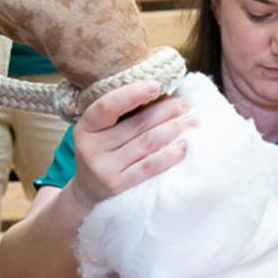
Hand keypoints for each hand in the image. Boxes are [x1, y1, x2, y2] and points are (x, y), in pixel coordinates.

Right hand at [60, 81, 193, 211]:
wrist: (88, 191)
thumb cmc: (102, 153)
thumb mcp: (99, 132)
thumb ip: (120, 115)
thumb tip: (161, 93)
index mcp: (85, 128)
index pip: (107, 107)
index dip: (131, 94)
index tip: (156, 86)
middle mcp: (91, 148)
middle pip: (135, 125)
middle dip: (165, 111)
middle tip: (185, 104)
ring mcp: (104, 169)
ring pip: (146, 143)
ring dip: (173, 129)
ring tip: (192, 121)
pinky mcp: (118, 185)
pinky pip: (148, 166)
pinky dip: (169, 155)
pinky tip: (183, 146)